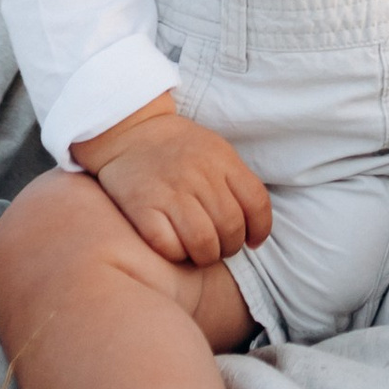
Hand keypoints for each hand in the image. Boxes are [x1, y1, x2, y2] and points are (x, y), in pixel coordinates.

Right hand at [72, 95, 272, 266]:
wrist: (128, 133)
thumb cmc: (177, 149)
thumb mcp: (215, 151)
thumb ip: (234, 182)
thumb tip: (254, 227)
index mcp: (222, 159)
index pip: (257, 203)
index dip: (260, 229)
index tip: (253, 241)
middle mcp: (199, 175)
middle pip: (231, 227)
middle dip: (231, 247)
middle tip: (220, 247)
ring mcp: (170, 191)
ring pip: (204, 243)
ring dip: (206, 256)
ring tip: (201, 252)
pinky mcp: (142, 208)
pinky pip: (169, 247)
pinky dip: (177, 255)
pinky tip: (176, 247)